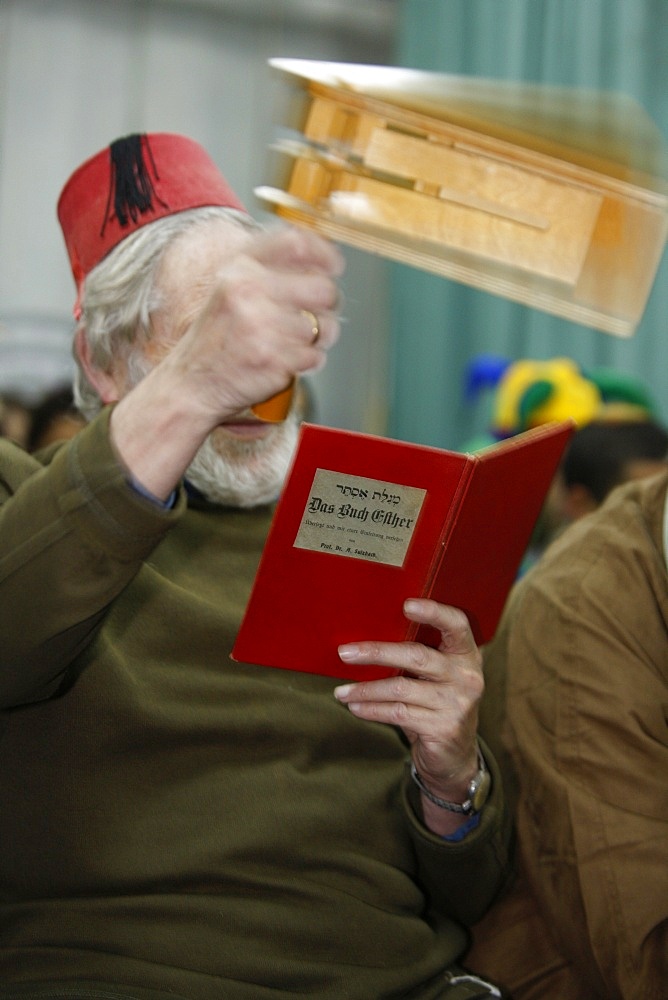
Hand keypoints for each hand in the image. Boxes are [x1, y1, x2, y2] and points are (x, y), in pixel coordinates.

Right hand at [164, 223, 344, 422]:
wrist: (191, 384)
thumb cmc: (218, 338)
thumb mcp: (231, 289)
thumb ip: (270, 270)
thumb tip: (324, 260)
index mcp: (240, 268)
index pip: (297, 244)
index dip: (325, 254)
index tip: (334, 266)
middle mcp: (249, 291)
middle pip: (323, 288)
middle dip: (329, 306)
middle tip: (316, 316)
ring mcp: (260, 326)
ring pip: (323, 326)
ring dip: (317, 339)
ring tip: (293, 343)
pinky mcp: (272, 359)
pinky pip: (315, 356)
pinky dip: (307, 362)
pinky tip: (285, 360)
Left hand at [334, 598, 483, 835]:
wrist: (455, 756)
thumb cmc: (437, 705)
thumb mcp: (438, 677)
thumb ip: (420, 657)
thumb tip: (366, 636)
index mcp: (467, 655)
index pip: (457, 625)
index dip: (434, 612)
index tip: (406, 605)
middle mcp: (466, 677)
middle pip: (417, 656)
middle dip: (377, 653)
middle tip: (344, 652)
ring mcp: (456, 704)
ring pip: (401, 689)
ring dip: (365, 689)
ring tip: (340, 691)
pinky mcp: (443, 728)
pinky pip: (398, 713)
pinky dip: (372, 709)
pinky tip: (355, 707)